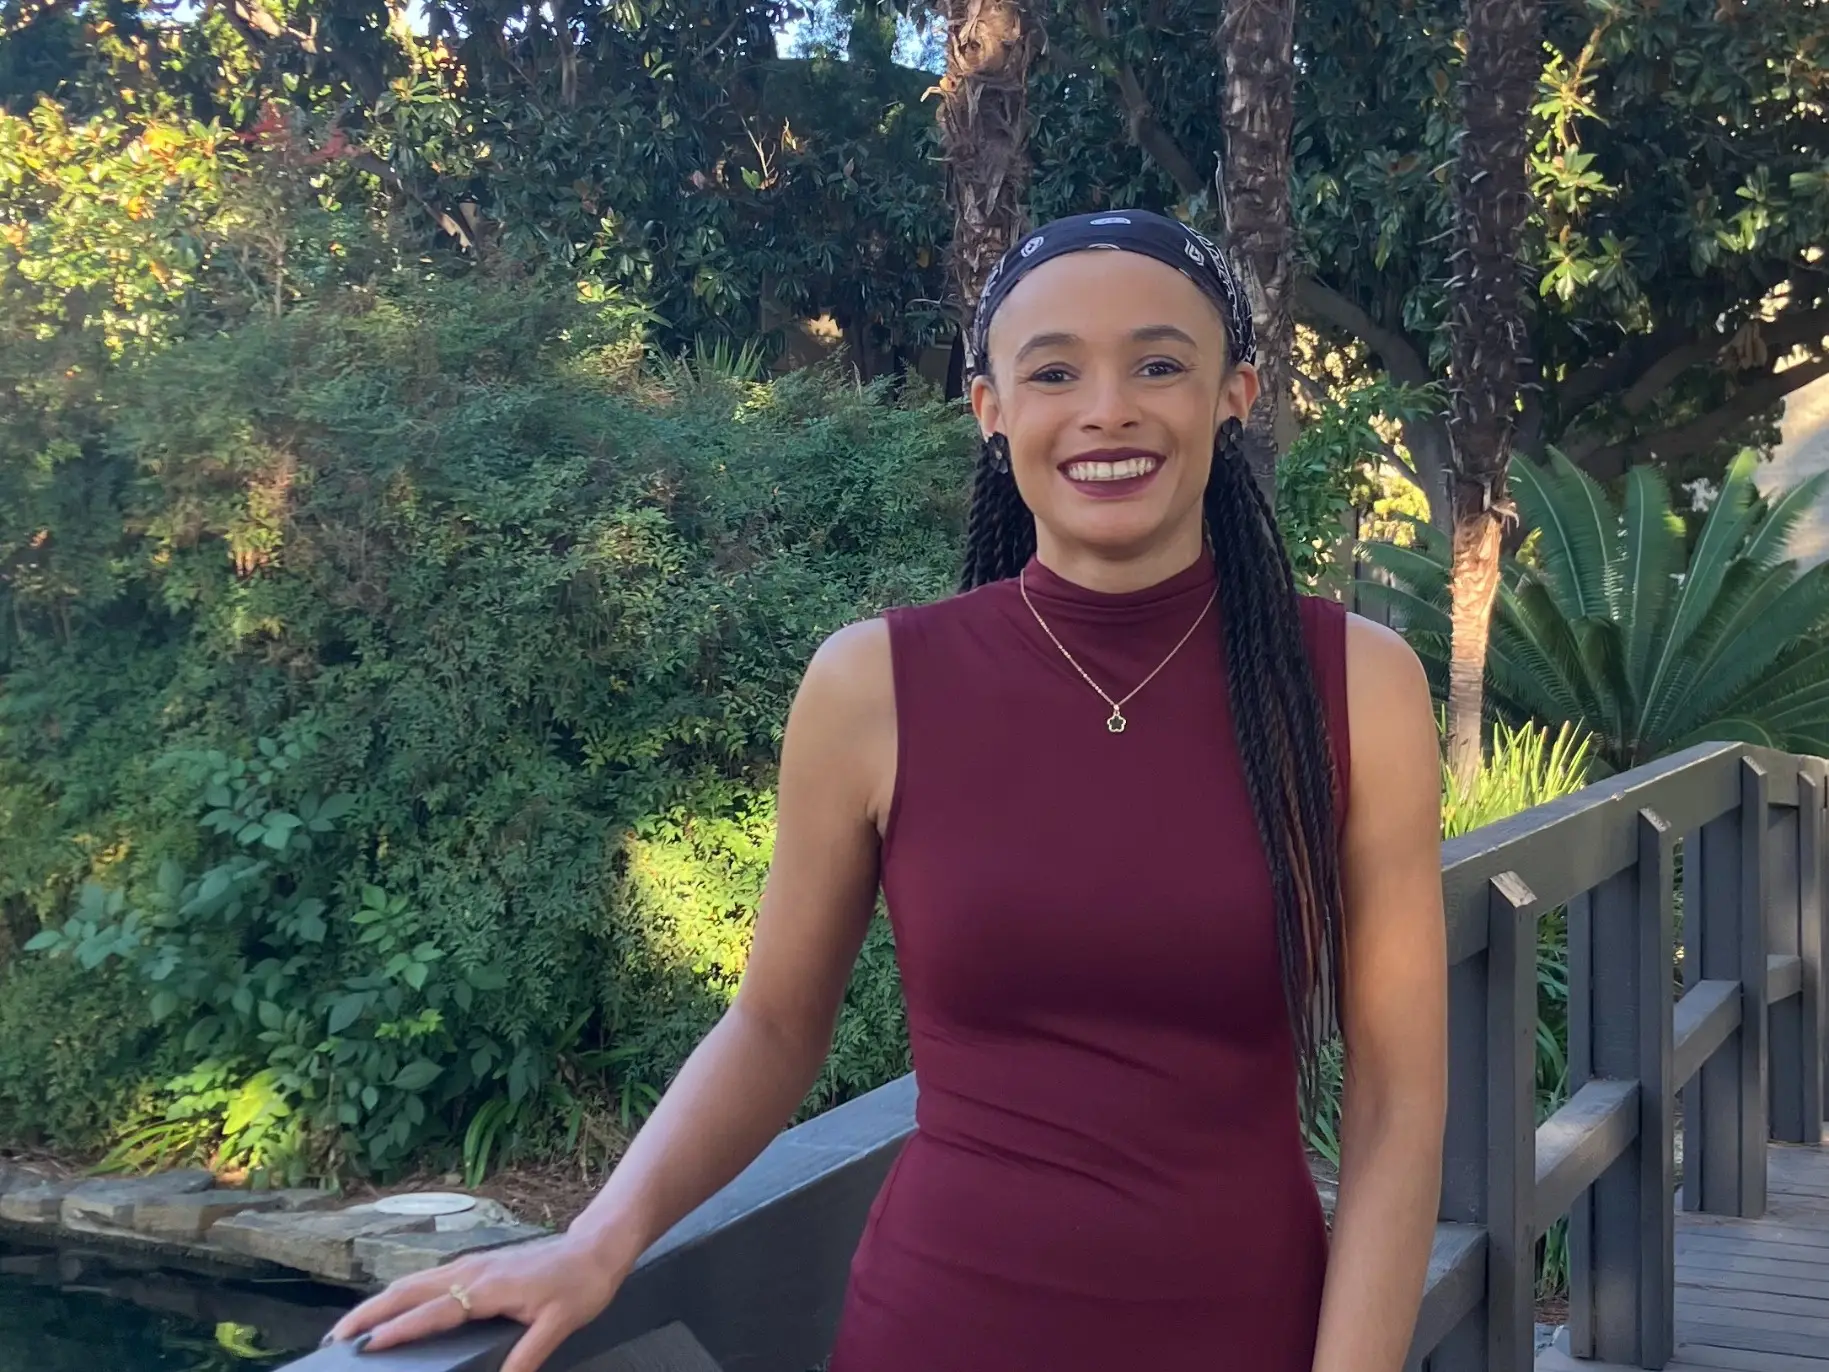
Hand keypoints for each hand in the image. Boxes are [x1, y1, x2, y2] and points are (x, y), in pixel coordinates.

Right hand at [323, 1230, 626, 1371]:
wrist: (597, 1247)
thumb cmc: (581, 1284)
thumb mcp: (560, 1324)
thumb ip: (528, 1356)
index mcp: (487, 1286)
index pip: (432, 1311)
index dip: (398, 1330)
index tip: (365, 1345)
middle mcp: (471, 1271)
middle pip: (408, 1290)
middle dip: (369, 1312)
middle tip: (336, 1338)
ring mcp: (472, 1264)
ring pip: (414, 1282)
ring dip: (380, 1302)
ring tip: (351, 1327)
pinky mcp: (477, 1266)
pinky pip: (429, 1280)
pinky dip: (401, 1295)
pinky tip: (393, 1309)